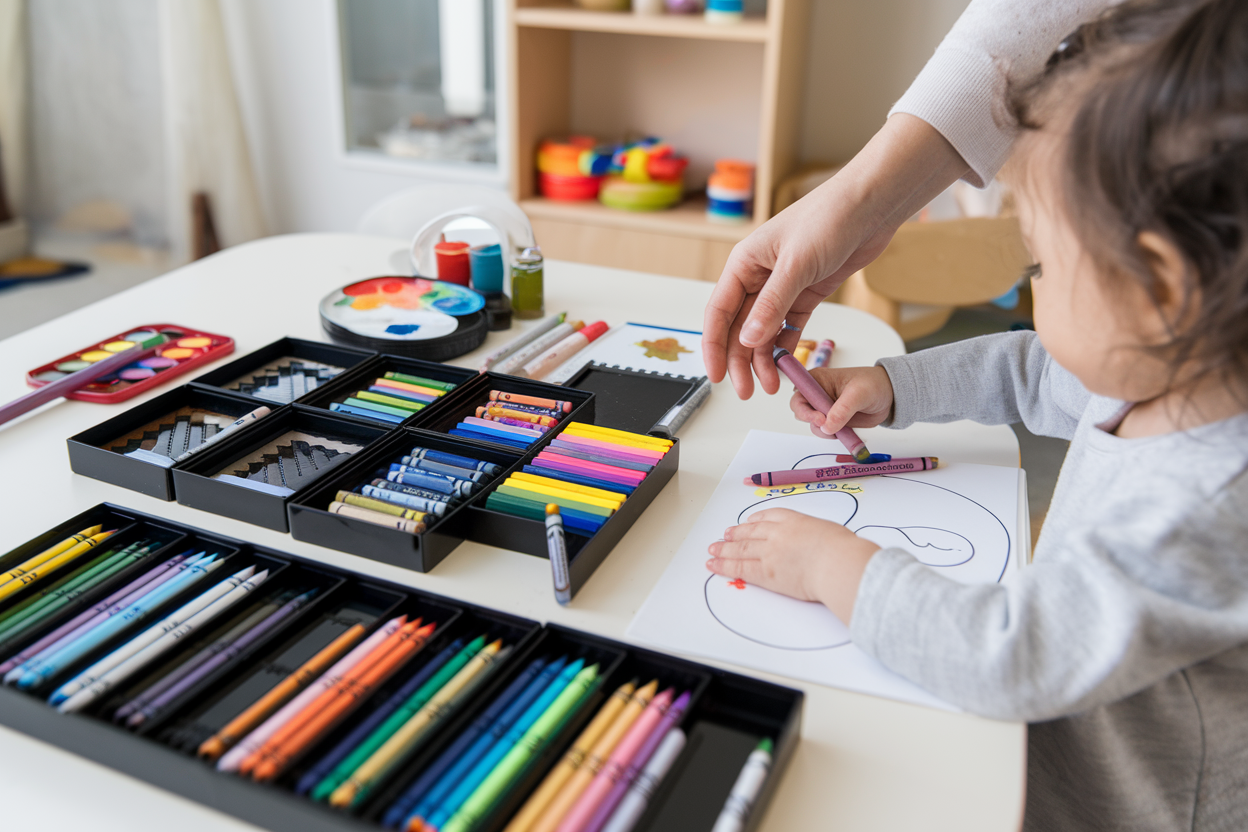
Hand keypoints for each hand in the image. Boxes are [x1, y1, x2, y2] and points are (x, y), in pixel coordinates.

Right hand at [701, 115, 969, 398]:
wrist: (871, 205)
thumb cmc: (830, 217)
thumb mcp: (797, 264)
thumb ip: (771, 304)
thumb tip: (747, 339)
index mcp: (744, 263)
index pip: (719, 312)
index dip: (714, 346)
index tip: (716, 375)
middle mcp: (759, 275)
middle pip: (740, 327)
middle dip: (741, 360)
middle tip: (749, 390)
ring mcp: (783, 285)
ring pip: (764, 331)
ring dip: (764, 358)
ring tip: (771, 385)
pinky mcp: (808, 292)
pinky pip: (789, 326)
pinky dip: (785, 346)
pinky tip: (786, 365)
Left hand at [706, 509, 879, 622]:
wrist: (837, 564)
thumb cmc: (843, 549)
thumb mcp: (830, 532)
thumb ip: (817, 536)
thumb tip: (820, 544)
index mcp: (794, 520)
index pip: (769, 516)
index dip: (755, 520)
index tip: (748, 522)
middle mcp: (777, 533)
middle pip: (751, 531)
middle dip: (735, 534)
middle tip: (725, 535)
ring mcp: (769, 552)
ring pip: (741, 548)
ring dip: (724, 549)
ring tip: (713, 549)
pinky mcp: (766, 573)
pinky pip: (739, 568)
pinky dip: (724, 566)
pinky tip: (713, 564)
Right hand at [794, 366, 894, 437]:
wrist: (889, 395)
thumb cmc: (873, 385)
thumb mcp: (858, 394)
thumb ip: (842, 410)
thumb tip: (827, 427)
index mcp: (817, 380)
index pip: (798, 395)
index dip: (803, 409)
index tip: (820, 418)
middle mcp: (817, 394)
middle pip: (801, 413)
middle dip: (814, 422)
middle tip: (830, 426)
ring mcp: (824, 408)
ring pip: (814, 426)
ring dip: (826, 431)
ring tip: (844, 427)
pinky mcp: (833, 420)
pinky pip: (826, 432)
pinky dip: (834, 436)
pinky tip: (846, 431)